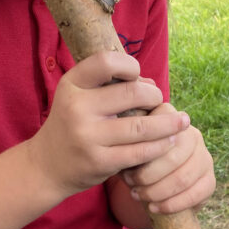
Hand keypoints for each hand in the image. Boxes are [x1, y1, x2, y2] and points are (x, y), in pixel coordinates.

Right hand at [26, 50, 185, 199]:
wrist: (46, 166)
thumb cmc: (72, 125)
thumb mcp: (79, 98)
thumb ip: (110, 87)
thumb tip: (152, 84)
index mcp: (72, 85)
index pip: (106, 62)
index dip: (129, 65)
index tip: (137, 75)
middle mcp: (77, 108)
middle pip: (132, 93)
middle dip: (154, 96)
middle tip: (160, 102)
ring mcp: (87, 136)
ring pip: (142, 126)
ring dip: (167, 124)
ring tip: (182, 122)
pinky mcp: (99, 162)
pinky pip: (140, 152)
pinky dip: (159, 146)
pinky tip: (169, 142)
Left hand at [120, 103, 214, 214]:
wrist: (153, 184)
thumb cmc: (136, 160)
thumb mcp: (128, 146)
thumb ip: (127, 141)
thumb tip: (119, 143)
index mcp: (172, 120)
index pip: (163, 127)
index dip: (144, 146)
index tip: (125, 161)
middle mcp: (193, 135)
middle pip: (173, 156)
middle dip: (148, 174)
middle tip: (130, 183)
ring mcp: (204, 157)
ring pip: (183, 177)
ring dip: (157, 191)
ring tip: (138, 195)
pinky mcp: (209, 180)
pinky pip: (195, 194)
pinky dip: (172, 204)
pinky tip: (154, 208)